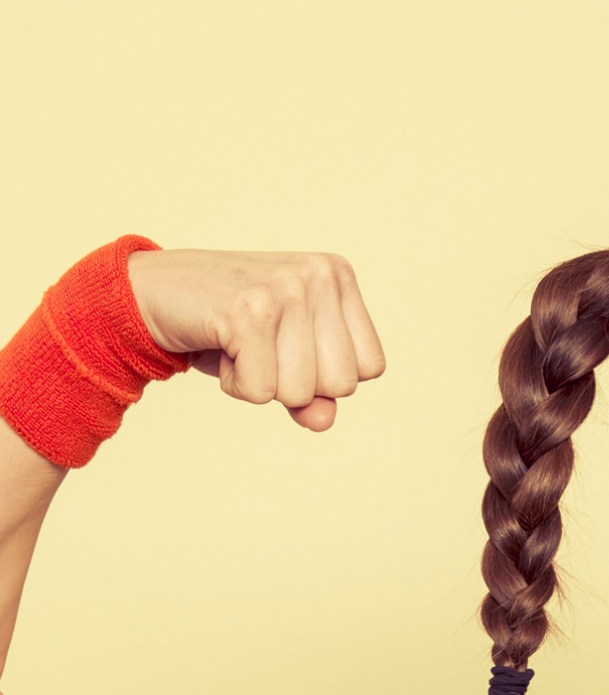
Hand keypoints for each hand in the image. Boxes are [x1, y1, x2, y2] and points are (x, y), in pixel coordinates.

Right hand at [125, 248, 384, 431]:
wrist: (152, 293)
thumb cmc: (227, 328)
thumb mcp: (283, 360)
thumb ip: (315, 394)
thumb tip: (323, 420)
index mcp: (337, 275)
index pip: (370, 367)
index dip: (326, 376)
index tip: (288, 346)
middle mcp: (318, 275)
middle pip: (342, 385)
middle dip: (296, 384)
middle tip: (260, 347)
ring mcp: (284, 289)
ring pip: (301, 392)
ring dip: (262, 384)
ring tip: (239, 344)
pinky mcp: (248, 311)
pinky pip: (260, 392)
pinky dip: (236, 385)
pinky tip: (220, 345)